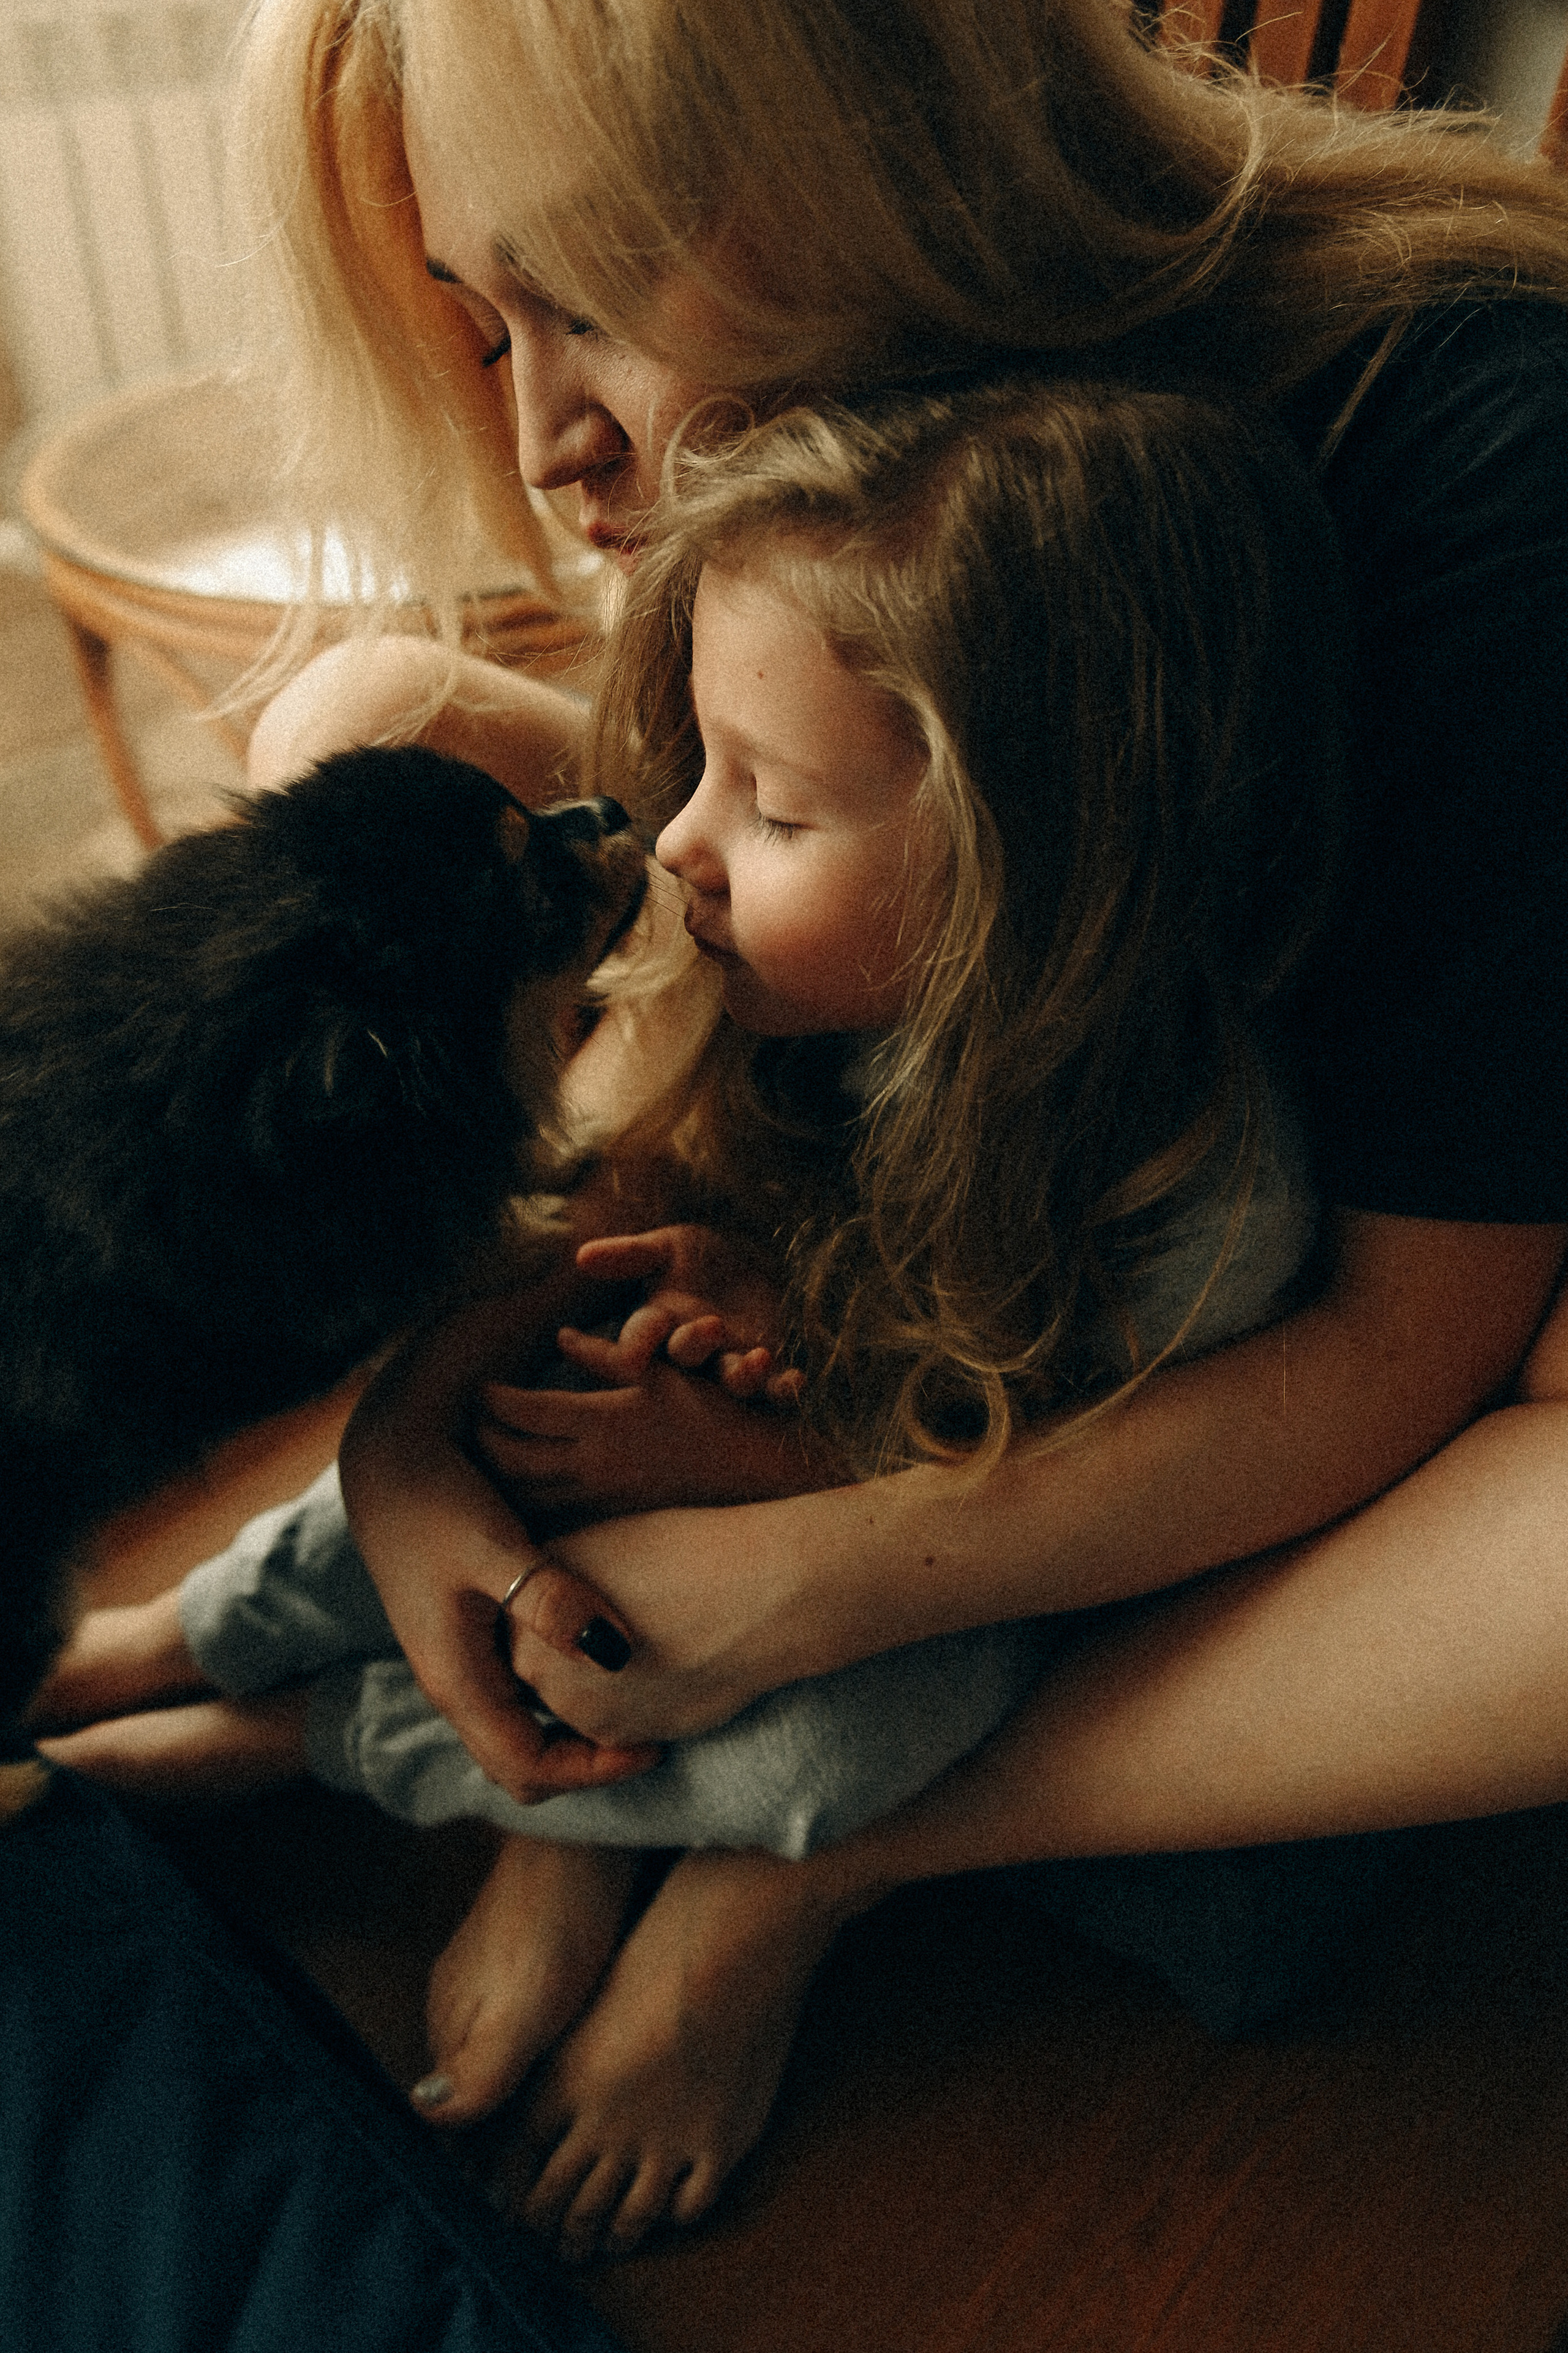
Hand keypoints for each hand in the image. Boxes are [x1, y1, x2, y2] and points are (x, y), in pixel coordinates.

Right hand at [339, 1285, 662, 1805]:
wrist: (389, 1456)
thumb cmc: (437, 1497)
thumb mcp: (497, 1546)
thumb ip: (551, 1600)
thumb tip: (617, 1654)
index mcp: (458, 1681)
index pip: (528, 1770)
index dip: (594, 1772)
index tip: (654, 1745)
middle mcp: (455, 1683)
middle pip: (523, 1763)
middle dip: (586, 1762)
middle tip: (652, 1729)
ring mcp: (459, 1659)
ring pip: (520, 1726)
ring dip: (573, 1727)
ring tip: (637, 1698)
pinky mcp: (469, 1631)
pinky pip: (517, 1689)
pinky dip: (560, 1691)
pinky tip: (601, 1653)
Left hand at [477, 1356, 817, 1515]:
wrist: (754, 1471)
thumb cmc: (712, 1411)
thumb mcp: (659, 1374)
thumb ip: (606, 1356)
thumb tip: (561, 1337)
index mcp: (602, 1420)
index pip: (523, 1411)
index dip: (492, 1399)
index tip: (482, 1386)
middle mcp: (594, 1464)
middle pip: (510, 1459)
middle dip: (483, 1438)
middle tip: (475, 1419)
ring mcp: (601, 1497)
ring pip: (525, 1495)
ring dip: (499, 1474)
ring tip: (490, 1451)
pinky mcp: (612, 1518)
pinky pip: (553, 1515)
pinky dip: (528, 1501)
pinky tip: (524, 1487)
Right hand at [567, 1227, 800, 1401]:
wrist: (753, 1267)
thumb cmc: (700, 1259)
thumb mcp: (667, 1247)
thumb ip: (630, 1254)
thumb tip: (582, 1256)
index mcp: (658, 1322)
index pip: (638, 1337)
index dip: (635, 1345)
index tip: (632, 1356)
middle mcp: (689, 1351)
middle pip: (684, 1356)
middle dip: (694, 1344)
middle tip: (710, 1325)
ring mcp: (727, 1363)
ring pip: (728, 1378)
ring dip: (741, 1373)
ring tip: (756, 1358)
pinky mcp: (766, 1370)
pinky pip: (773, 1387)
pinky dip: (784, 1388)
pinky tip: (797, 1382)